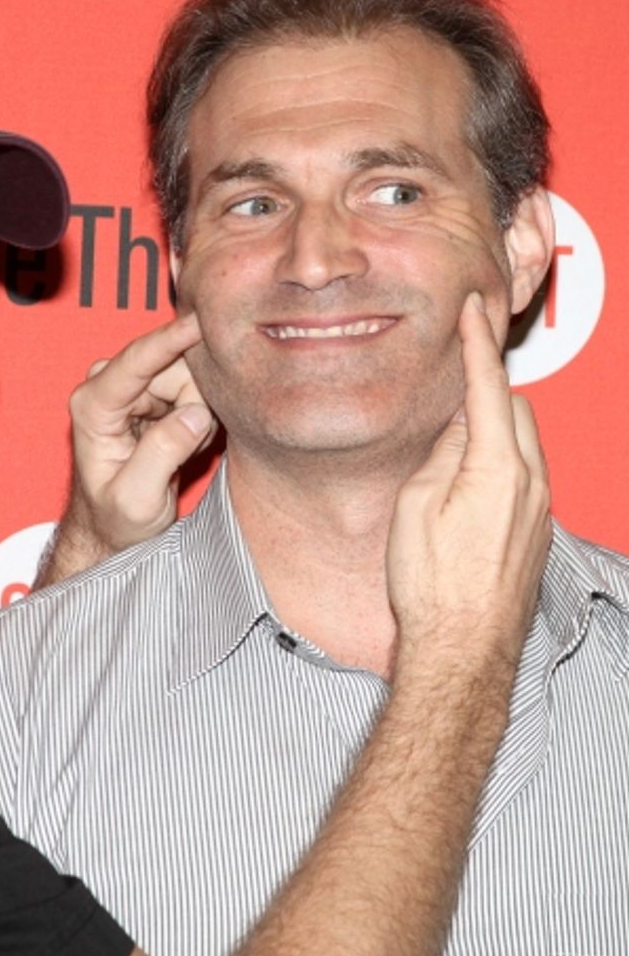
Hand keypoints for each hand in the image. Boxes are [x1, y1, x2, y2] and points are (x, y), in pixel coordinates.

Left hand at [35, 313, 215, 587]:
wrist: (115, 526)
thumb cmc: (116, 518)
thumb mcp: (137, 500)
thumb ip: (163, 455)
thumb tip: (196, 414)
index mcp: (92, 406)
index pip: (135, 362)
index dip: (170, 340)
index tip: (199, 323)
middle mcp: (108, 386)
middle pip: (173, 368)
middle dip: (193, 404)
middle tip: (186, 450)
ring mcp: (132, 386)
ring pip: (190, 376)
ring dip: (198, 414)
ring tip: (181, 452)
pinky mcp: (153, 391)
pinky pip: (196, 387)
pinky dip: (199, 417)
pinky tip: (183, 442)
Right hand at [386, 293, 550, 686]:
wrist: (464, 646)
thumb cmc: (431, 584)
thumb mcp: (416, 507)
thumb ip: (442, 455)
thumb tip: (460, 425)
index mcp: (497, 468)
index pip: (489, 387)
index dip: (477, 344)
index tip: (472, 310)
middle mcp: (530, 483)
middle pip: (518, 409)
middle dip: (489, 388)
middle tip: (452, 382)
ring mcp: (539, 509)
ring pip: (526, 442)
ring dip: (496, 427)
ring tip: (454, 437)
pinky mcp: (537, 531)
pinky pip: (526, 474)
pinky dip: (502, 460)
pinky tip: (469, 480)